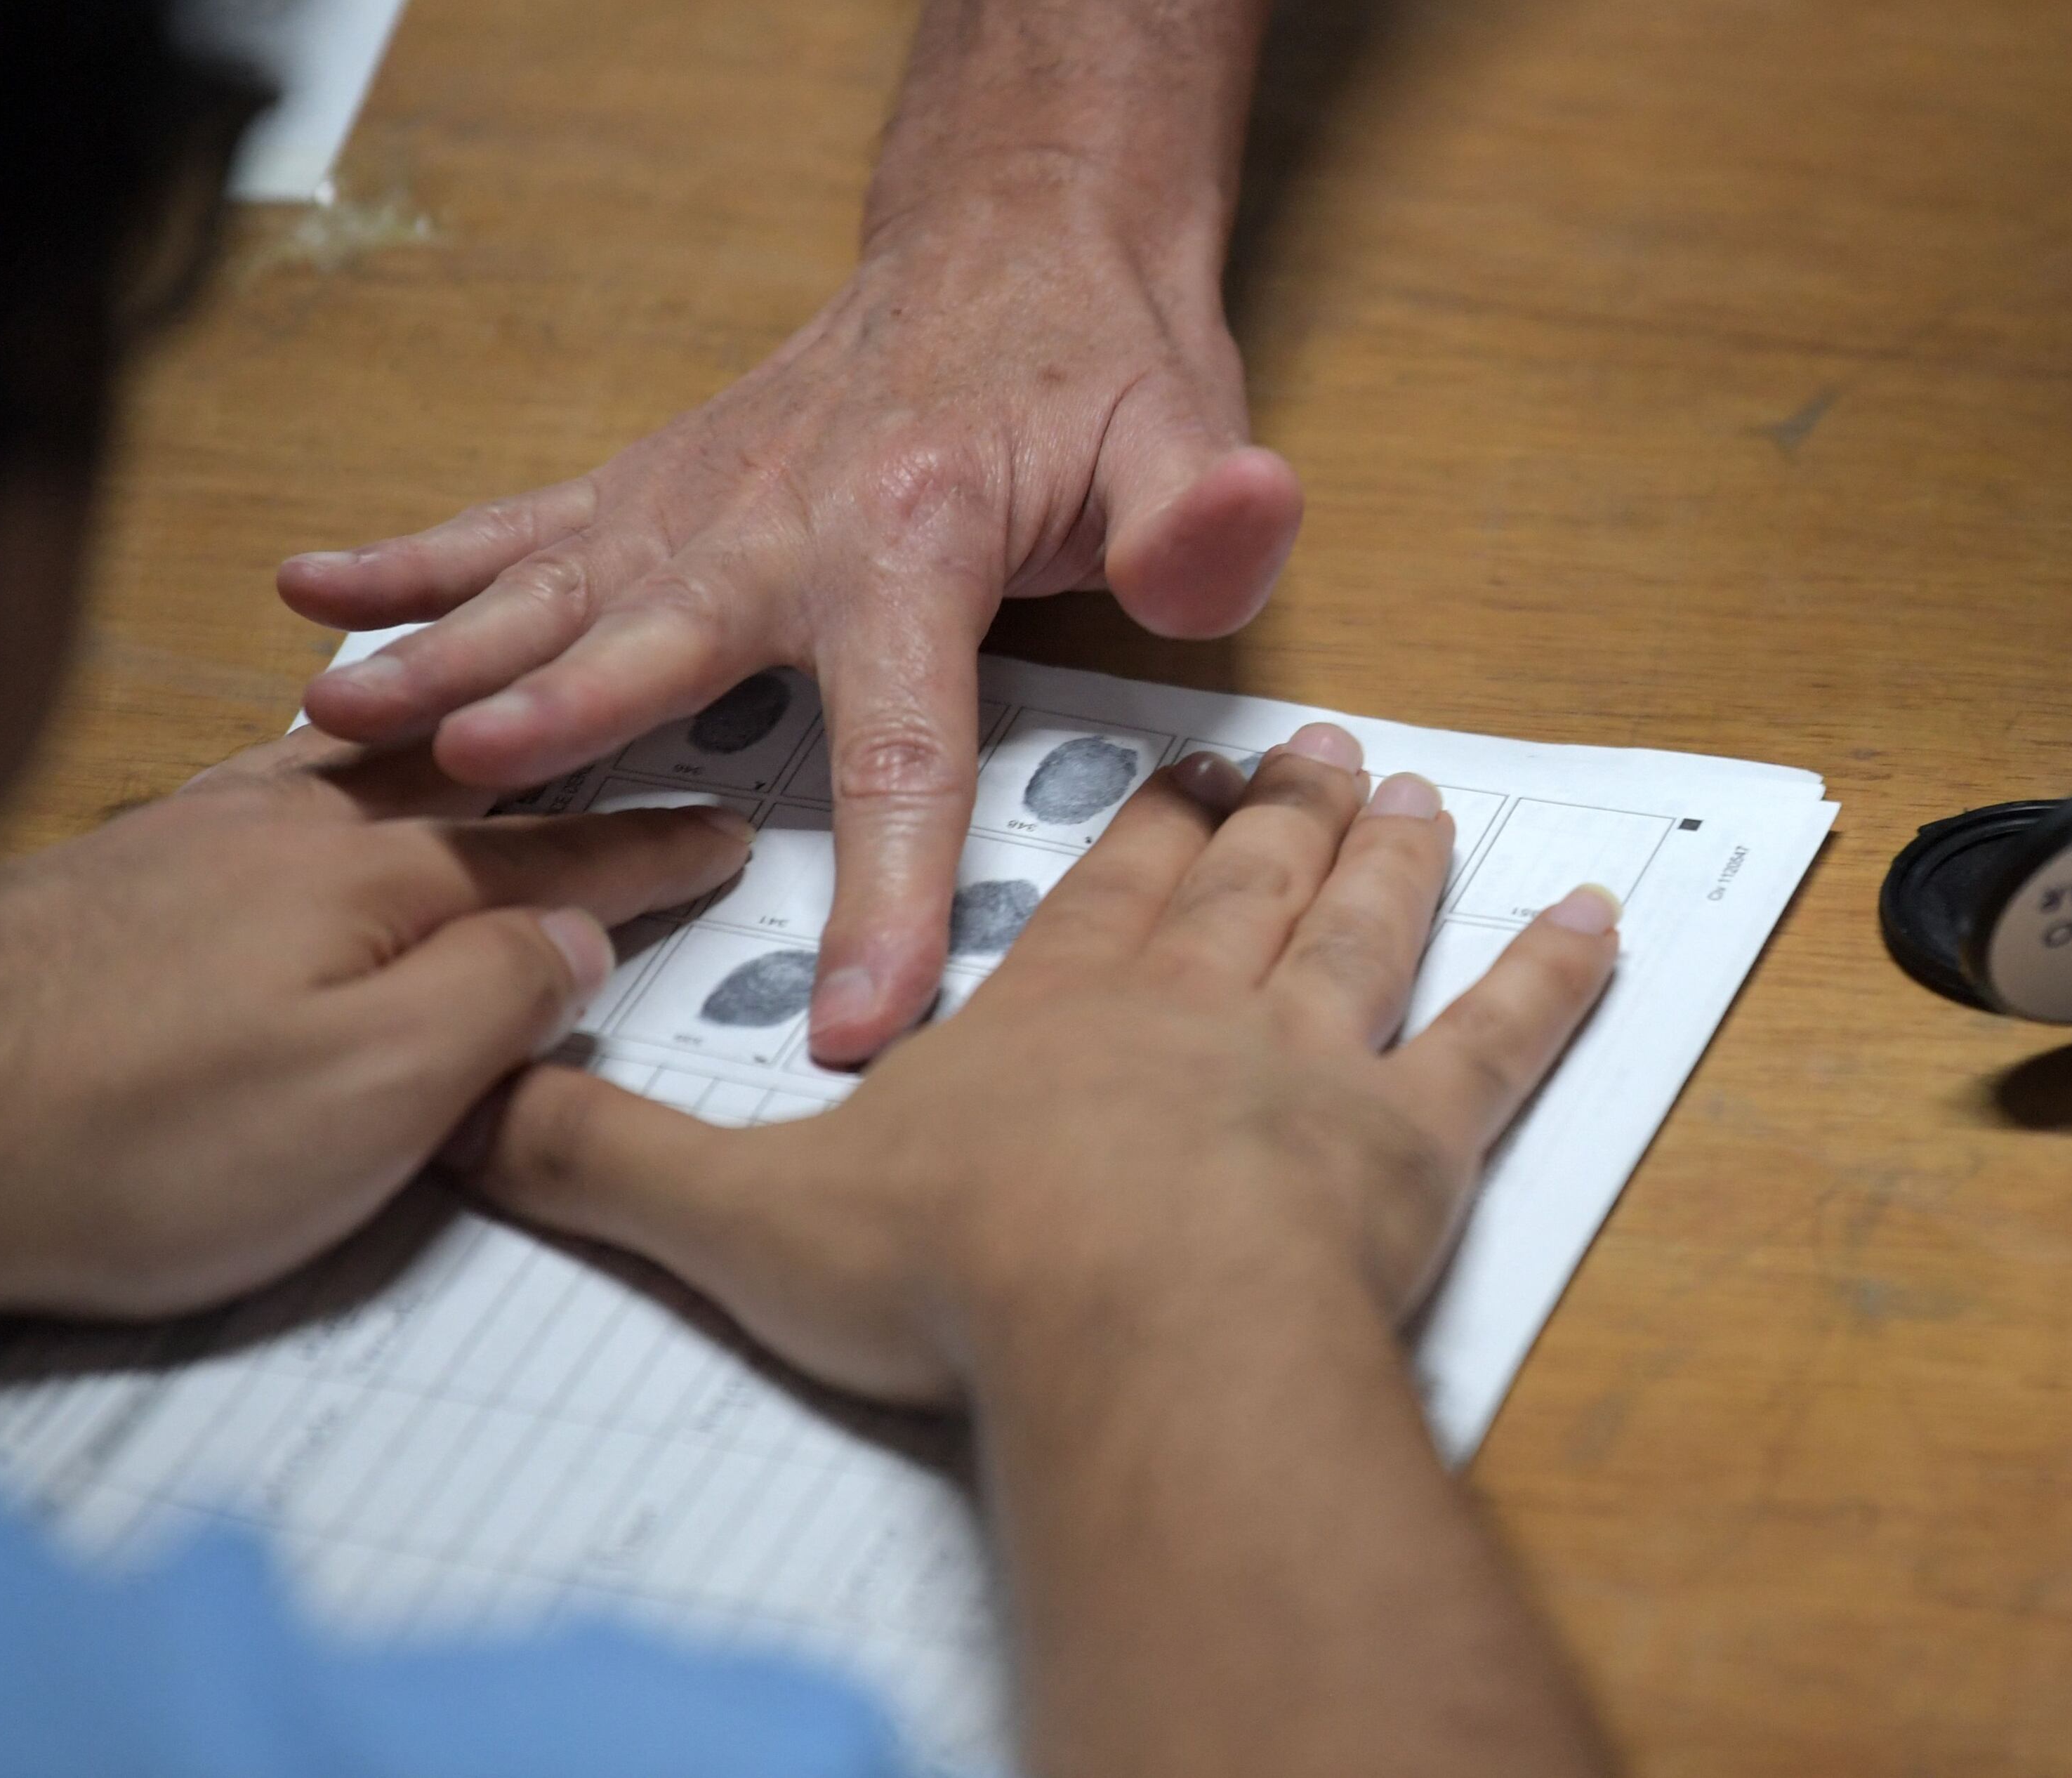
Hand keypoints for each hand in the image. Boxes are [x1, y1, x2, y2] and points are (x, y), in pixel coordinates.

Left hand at [0, 729, 748, 1346]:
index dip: (651, 851)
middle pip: (458, 781)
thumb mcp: (369, 1104)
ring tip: (488, 723)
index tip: (722, 833)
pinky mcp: (101, 875)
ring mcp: (180, 840)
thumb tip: (577, 939)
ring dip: (439, 746)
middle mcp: (280, 831)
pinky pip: (252, 784)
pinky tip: (302, 775)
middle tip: (635, 736)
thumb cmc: (126, 1148)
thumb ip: (497, 1003)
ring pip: (347, 765)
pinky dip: (317, 766)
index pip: (556, 857)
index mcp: (369, 882)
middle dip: (561, 766)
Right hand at [280, 196, 1305, 1071]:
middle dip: (563, 719)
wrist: (1019, 232)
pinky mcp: (653, 487)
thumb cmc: (1106, 365)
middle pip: (660, 648)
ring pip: (551, 591)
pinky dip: (411, 560)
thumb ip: (1207, 513)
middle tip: (464, 784)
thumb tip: (1235, 535)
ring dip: (442, 656)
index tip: (852, 1018)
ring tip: (330, 723)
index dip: (886, 888)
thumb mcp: (1192, 430)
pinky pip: (519, 526)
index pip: (902, 745)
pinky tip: (307, 598)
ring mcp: (694, 500)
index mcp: (915, 541)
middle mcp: (774, 520)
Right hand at [464, 722, 1621, 1408]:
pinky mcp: (1421, 1142)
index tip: (1169, 775)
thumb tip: (471, 1109)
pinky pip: (1505, 1039)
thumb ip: (608, 1159)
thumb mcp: (745, 1224)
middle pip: (1237, 880)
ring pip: (1363, 924)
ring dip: (1390, 859)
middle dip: (1271, 813)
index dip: (1126, 828)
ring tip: (1414, 796)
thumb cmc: (956, 1275)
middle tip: (1313, 746)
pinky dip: (1555, 980)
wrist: (1129, 1324)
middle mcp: (1192, 1001)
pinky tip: (1601, 927)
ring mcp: (1317, 1058)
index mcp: (1052, 1002)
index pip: (1086, 885)